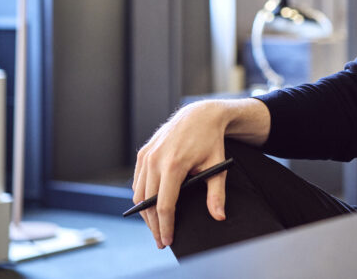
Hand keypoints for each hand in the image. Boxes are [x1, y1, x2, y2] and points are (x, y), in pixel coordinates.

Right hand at [132, 100, 231, 248]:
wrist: (200, 115)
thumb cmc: (211, 141)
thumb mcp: (218, 166)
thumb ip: (217, 194)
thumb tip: (219, 216)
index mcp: (173, 165)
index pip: (164, 205)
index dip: (165, 226)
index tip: (168, 240)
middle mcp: (155, 160)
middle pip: (148, 204)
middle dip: (154, 225)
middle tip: (161, 240)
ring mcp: (146, 156)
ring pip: (138, 194)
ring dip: (145, 213)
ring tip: (156, 227)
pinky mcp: (143, 153)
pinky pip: (137, 181)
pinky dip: (141, 196)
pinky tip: (150, 207)